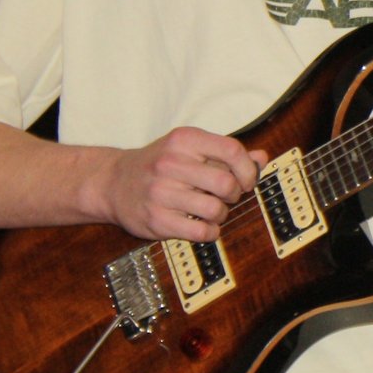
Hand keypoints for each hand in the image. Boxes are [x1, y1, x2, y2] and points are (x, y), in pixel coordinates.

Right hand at [99, 127, 263, 240]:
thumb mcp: (189, 149)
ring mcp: (160, 192)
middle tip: (226, 196)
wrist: (111, 182)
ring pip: (215, 209)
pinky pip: (200, 232)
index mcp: (183, 140)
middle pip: (226, 183)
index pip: (232, 151)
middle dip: (235, 194)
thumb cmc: (159, 165)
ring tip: (211, 211)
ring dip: (221, 214)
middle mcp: (170, 163)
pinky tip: (204, 226)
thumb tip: (262, 158)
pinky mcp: (156, 219)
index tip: (246, 180)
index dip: (248, 170)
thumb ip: (226, 153)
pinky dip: (210, 232)